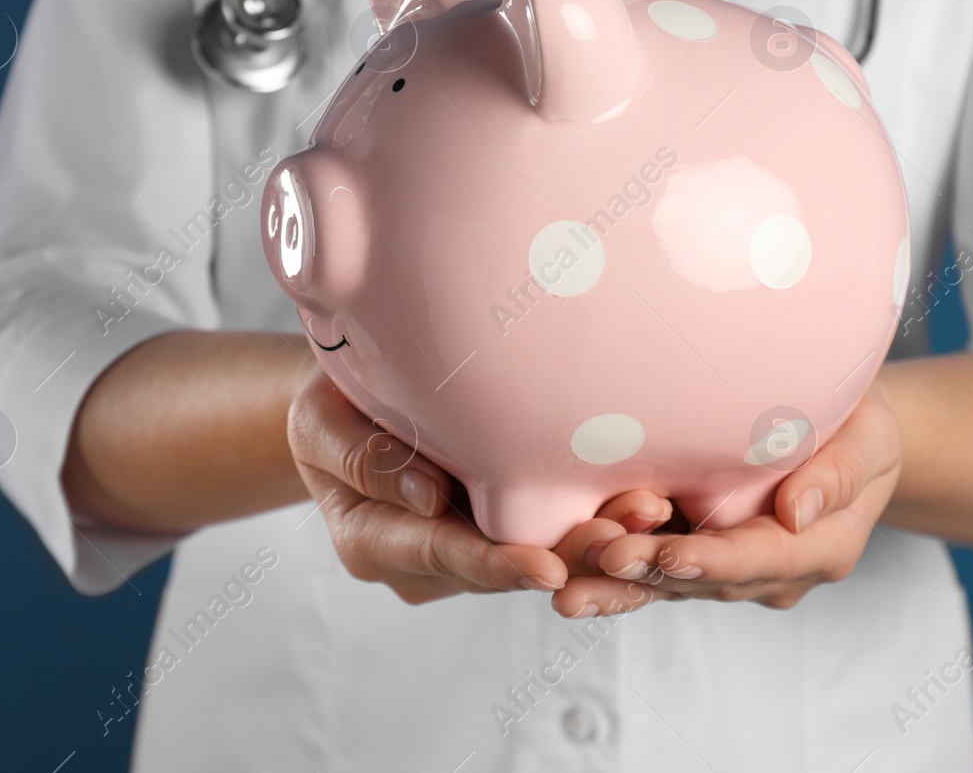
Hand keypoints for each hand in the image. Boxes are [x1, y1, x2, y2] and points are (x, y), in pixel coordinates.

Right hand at [288, 370, 672, 604]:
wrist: (348, 405)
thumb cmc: (329, 405)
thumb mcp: (320, 420)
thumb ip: (362, 457)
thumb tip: (427, 496)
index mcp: (372, 544)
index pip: (441, 555)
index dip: (495, 563)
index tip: (544, 568)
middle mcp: (426, 562)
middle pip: (506, 565)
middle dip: (572, 553)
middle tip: (631, 530)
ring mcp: (467, 551)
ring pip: (541, 554)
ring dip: (598, 536)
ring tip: (653, 509)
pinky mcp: (501, 528)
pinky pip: (551, 530)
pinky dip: (596, 516)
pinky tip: (645, 498)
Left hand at [550, 383, 902, 616]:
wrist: (849, 440)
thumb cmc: (861, 428)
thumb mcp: (871, 438)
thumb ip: (840, 472)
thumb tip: (800, 508)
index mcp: (819, 549)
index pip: (763, 558)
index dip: (716, 558)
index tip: (672, 554)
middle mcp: (771, 573)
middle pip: (706, 582)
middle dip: (652, 576)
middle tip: (602, 562)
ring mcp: (731, 571)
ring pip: (670, 588)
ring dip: (620, 588)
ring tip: (568, 592)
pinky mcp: (696, 557)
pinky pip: (653, 575)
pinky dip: (613, 577)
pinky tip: (566, 578)